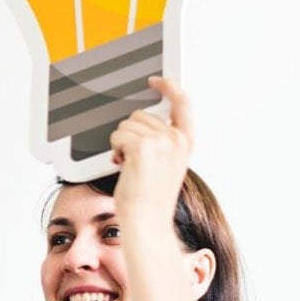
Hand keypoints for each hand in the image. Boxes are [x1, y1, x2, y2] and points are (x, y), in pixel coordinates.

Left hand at [109, 76, 192, 222]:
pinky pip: (117, 135)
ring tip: (129, 165)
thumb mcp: (165, 164)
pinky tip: (121, 164)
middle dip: (130, 133)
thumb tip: (139, 122)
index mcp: (185, 142)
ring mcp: (160, 142)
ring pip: (126, 125)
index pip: (182, 102)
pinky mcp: (142, 147)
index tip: (155, 80)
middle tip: (133, 158)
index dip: (168, 86)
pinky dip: (114, 149)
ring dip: (120, 143)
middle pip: (141, 114)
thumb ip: (160, 141)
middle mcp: (175, 139)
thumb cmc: (150, 198)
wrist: (146, 220)